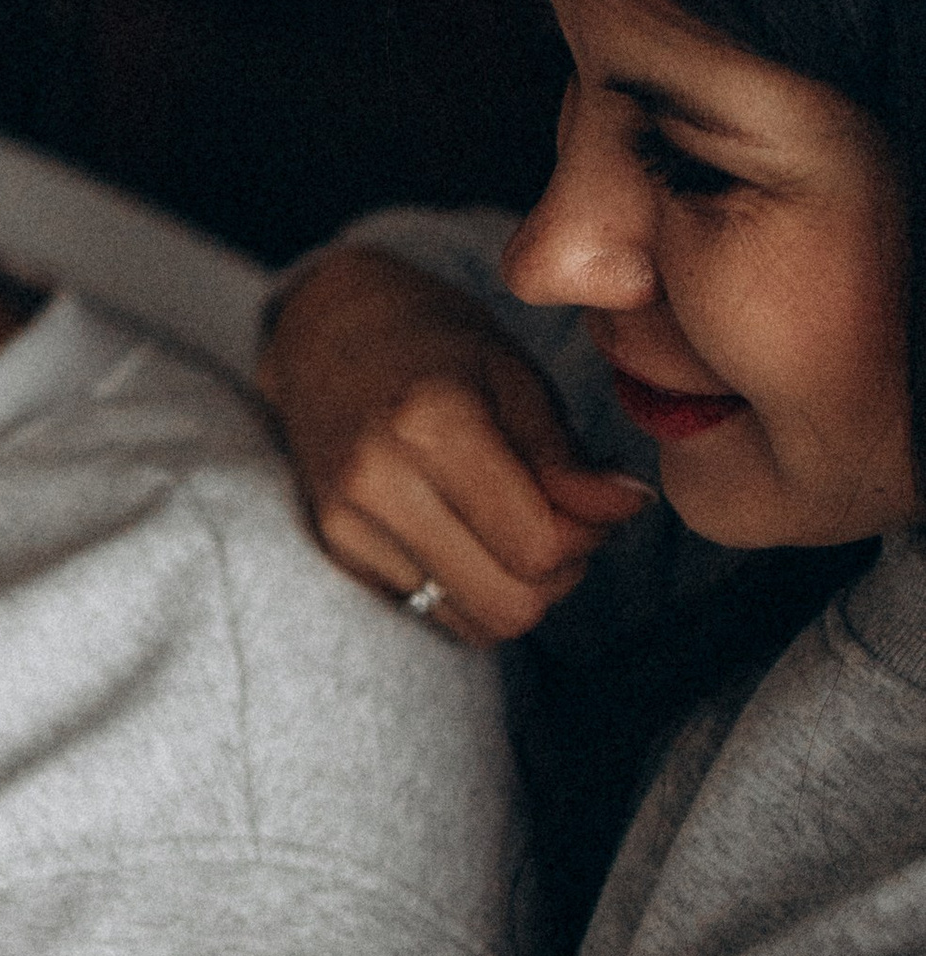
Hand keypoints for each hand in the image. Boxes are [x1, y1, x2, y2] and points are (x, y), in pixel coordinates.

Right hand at [259, 246, 649, 647]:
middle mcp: (376, 481)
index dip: (589, 535)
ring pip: (475, 622)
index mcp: (430, 423)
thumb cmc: (434, 342)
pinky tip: (471, 535)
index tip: (596, 498)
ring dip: (518, 589)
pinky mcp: (336, 549)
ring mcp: (346, 522)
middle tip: (567, 522)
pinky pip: (433, 613)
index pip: (537, 544)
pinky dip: (472, 589)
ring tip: (520, 528)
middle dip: (558, 575)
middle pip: (509, 602)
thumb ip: (566, 456)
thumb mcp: (512, 374)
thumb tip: (630, 507)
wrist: (326, 333)